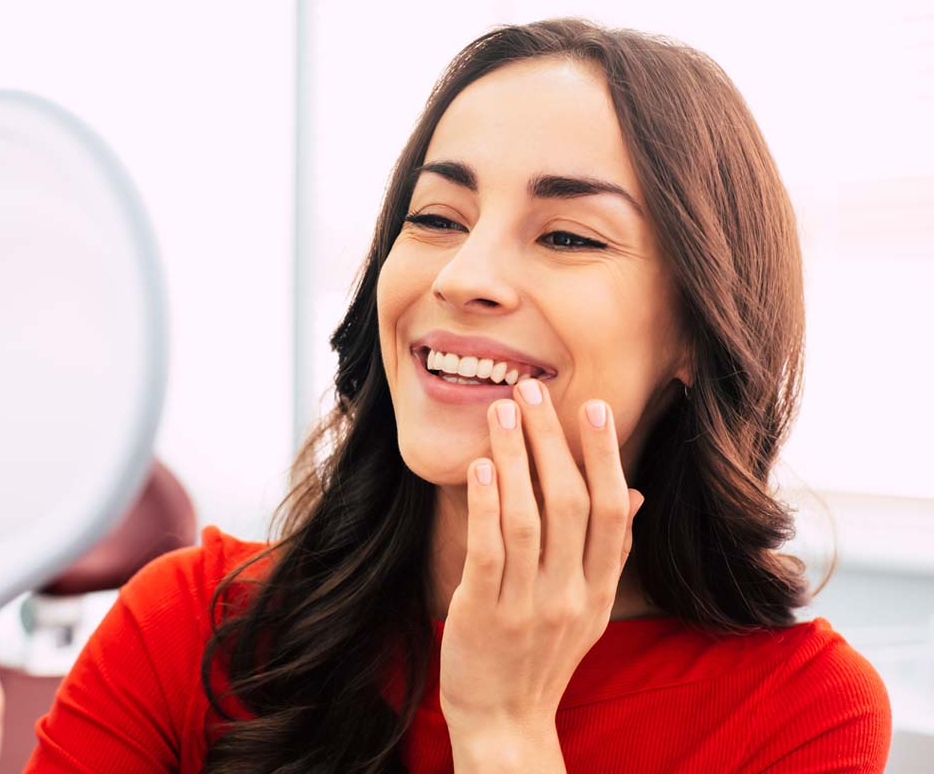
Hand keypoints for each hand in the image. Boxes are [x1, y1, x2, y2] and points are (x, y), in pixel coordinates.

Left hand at [439, 378, 644, 743]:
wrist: (505, 723)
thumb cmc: (542, 655)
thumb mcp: (587, 608)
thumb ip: (607, 552)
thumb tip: (633, 492)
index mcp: (599, 589)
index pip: (612, 512)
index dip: (605, 457)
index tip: (593, 407)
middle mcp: (570, 596)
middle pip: (571, 504)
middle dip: (553, 441)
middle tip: (532, 390)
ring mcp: (528, 607)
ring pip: (529, 520)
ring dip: (516, 459)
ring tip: (501, 412)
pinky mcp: (484, 615)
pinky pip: (489, 553)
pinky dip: (486, 506)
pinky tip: (481, 467)